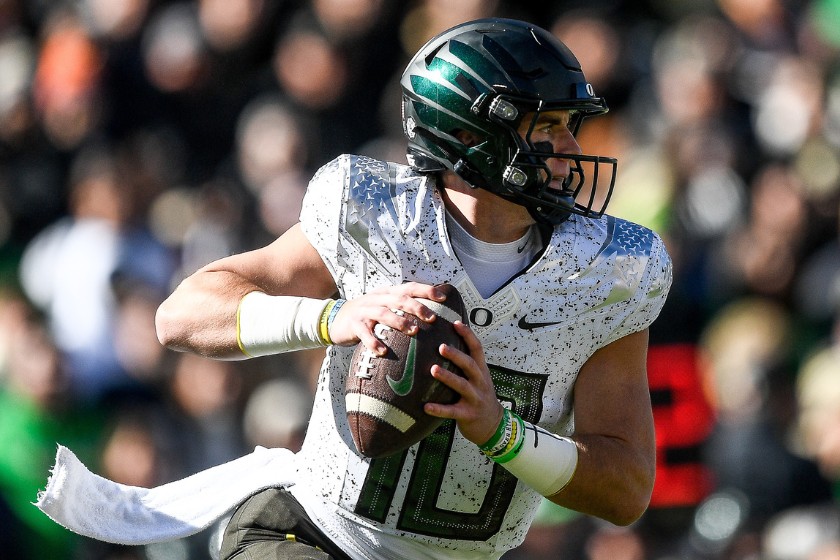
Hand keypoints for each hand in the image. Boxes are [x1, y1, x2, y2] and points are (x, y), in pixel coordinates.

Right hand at [328, 282, 444, 353]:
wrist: (336, 319)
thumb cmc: (367, 314)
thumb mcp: (384, 305)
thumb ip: (402, 307)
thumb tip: (432, 315)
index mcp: (387, 292)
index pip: (409, 287)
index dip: (426, 290)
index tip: (442, 297)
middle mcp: (376, 299)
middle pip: (398, 299)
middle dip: (417, 307)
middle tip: (432, 318)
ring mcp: (364, 311)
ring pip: (383, 313)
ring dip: (399, 322)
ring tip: (413, 331)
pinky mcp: (354, 325)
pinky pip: (364, 333)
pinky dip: (374, 342)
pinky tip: (383, 351)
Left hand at [424, 321, 504, 445]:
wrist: (493, 424)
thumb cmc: (480, 397)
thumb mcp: (479, 378)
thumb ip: (466, 364)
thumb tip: (445, 342)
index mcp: (481, 371)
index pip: (477, 349)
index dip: (468, 335)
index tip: (455, 323)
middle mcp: (480, 383)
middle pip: (470, 365)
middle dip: (457, 355)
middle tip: (441, 346)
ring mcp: (475, 399)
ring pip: (462, 386)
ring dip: (448, 377)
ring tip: (434, 369)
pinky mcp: (468, 415)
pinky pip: (452, 411)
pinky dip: (439, 409)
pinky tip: (426, 407)